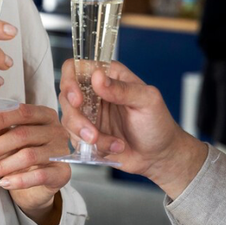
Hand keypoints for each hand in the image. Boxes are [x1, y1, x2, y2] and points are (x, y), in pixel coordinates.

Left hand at [0, 104, 70, 224]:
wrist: (39, 184)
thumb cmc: (23, 153)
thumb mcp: (9, 138)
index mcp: (44, 115)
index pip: (22, 112)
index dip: (1, 118)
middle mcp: (56, 130)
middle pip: (23, 135)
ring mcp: (61, 151)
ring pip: (29, 155)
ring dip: (2, 165)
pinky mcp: (62, 172)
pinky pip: (40, 176)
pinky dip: (19, 180)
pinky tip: (4, 183)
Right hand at [58, 59, 207, 199]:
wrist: (160, 156)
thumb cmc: (158, 124)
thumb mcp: (147, 101)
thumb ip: (122, 89)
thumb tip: (97, 77)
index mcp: (108, 75)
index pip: (75, 68)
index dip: (70, 81)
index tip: (77, 100)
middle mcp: (94, 92)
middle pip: (66, 96)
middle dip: (76, 118)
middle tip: (92, 133)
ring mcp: (88, 114)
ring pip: (68, 120)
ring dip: (87, 136)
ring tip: (113, 144)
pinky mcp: (86, 134)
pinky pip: (76, 139)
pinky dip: (95, 147)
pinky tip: (114, 147)